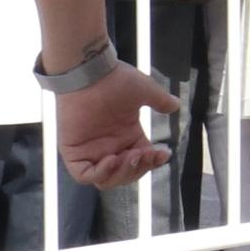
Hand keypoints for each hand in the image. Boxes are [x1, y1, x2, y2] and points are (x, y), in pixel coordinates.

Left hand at [53, 65, 177, 189]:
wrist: (89, 71)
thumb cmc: (114, 79)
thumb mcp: (144, 91)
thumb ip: (159, 101)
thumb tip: (175, 105)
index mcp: (126, 136)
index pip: (142, 161)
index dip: (153, 162)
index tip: (163, 153)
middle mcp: (109, 146)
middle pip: (126, 174)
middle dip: (138, 169)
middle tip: (142, 154)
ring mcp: (91, 150)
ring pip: (107, 179)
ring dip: (122, 173)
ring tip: (127, 156)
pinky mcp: (73, 151)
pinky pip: (85, 175)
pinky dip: (100, 173)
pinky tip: (112, 159)